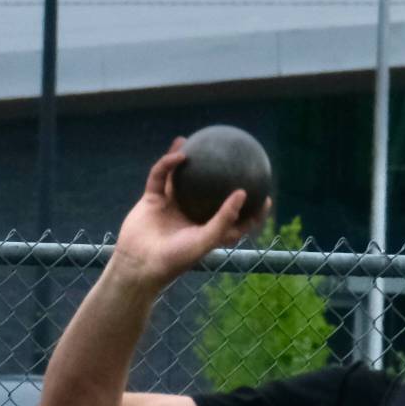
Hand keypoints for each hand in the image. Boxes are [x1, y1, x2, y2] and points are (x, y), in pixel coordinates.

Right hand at [111, 137, 271, 290]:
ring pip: (181, 179)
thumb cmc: (176, 258)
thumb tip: (243, 194)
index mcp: (207, 232)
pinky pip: (161, 177)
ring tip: (196, 141)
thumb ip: (225, 218)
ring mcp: (171, 208)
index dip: (250, 210)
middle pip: (208, 194)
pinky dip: (168, 165)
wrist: (139, 264)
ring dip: (187, 160)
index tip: (265, 196)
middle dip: (218, 177)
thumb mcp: (206, 240)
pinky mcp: (152, 200)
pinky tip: (180, 152)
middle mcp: (191, 218)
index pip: (234, 220)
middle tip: (234, 159)